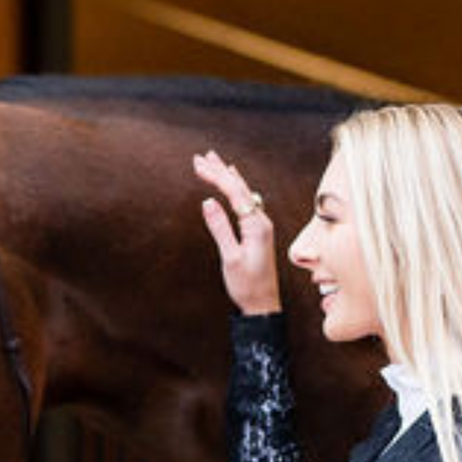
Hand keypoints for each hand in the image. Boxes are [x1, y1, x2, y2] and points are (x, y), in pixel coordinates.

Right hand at [192, 151, 280, 314]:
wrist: (263, 305)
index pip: (234, 193)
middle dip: (220, 171)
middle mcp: (262, 221)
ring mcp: (261, 225)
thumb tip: (208, 202)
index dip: (216, 177)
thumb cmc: (247, 285)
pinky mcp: (257, 231)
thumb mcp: (230, 257)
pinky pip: (246, 202)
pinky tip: (233, 183)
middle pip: (240, 188)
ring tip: (214, 161)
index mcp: (256, 226)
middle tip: (201, 156)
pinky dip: (235, 188)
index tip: (198, 165)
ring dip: (227, 176)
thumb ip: (220, 228)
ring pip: (243, 193)